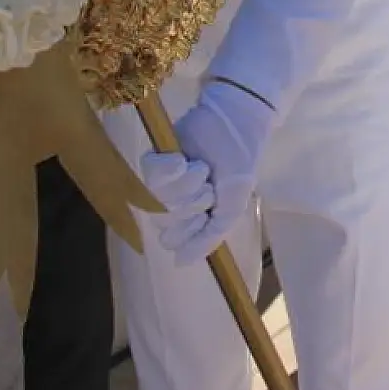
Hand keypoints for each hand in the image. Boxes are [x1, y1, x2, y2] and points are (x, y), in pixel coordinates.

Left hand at [148, 80, 274, 264]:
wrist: (237, 125)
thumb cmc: (237, 165)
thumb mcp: (231, 207)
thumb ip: (209, 236)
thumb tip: (179, 264)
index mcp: (190, 218)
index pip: (172, 240)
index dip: (191, 227)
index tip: (210, 208)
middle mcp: (171, 202)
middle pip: (164, 220)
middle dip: (192, 203)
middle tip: (209, 185)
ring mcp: (160, 181)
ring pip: (158, 199)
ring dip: (186, 184)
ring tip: (201, 168)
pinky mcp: (154, 158)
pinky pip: (150, 176)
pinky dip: (172, 169)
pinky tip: (185, 159)